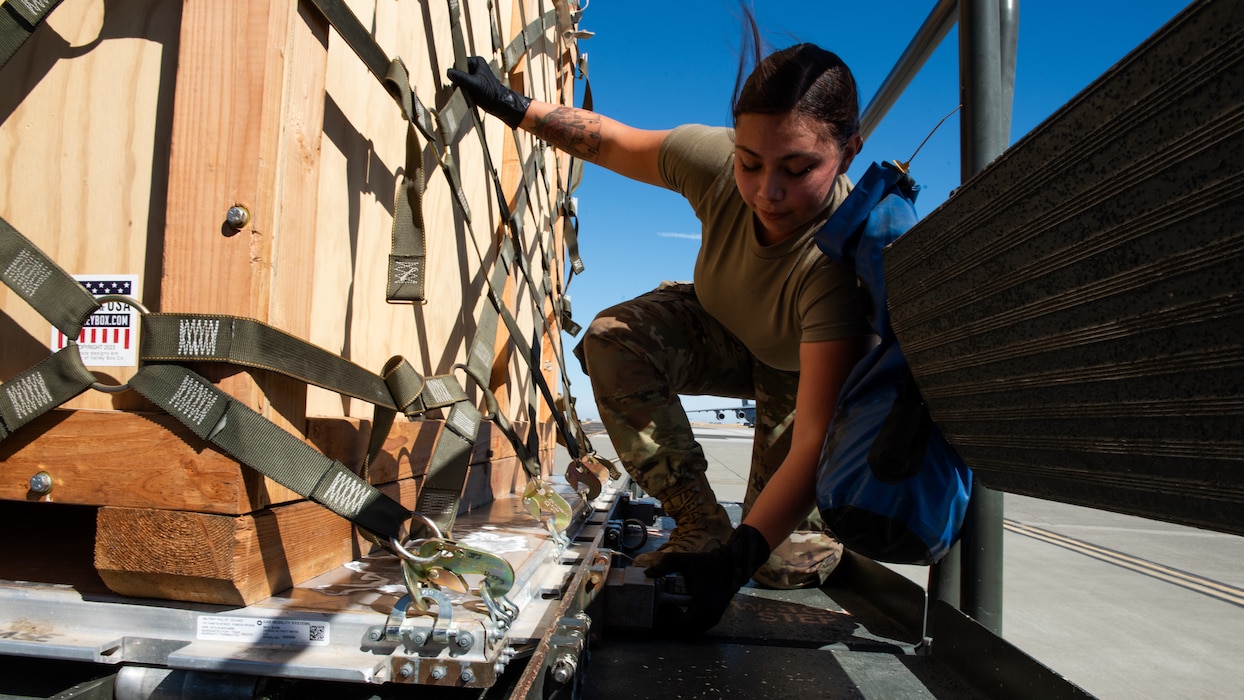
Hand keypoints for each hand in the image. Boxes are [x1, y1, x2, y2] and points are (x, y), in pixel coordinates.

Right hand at [446, 56, 530, 127]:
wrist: (500, 104)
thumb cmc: (491, 92)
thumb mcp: (475, 84)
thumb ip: (462, 77)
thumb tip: (448, 72)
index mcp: (477, 62)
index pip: (459, 63)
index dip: (457, 72)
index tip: (460, 81)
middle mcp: (475, 67)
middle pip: (458, 72)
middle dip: (458, 81)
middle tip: (464, 89)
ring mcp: (473, 76)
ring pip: (459, 80)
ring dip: (460, 87)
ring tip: (467, 93)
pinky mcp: (473, 85)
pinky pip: (462, 86)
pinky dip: (462, 91)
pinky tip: (467, 96)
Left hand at [643, 524, 770, 635]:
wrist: (729, 563)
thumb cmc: (705, 563)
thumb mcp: (683, 561)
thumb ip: (665, 566)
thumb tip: (648, 573)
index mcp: (703, 604)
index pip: (684, 624)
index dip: (672, 620)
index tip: (667, 607)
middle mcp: (712, 613)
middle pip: (690, 630)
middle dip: (677, 624)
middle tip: (668, 612)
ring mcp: (717, 614)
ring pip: (698, 629)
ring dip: (686, 624)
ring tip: (676, 611)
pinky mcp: (719, 613)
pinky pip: (705, 624)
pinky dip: (694, 622)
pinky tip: (687, 610)